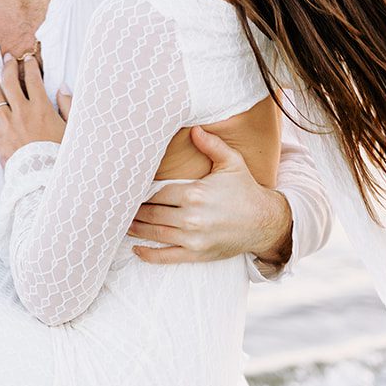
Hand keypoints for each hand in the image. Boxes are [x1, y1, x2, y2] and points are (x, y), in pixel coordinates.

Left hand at [0, 53, 71, 167]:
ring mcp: (8, 125)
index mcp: (41, 108)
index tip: (27, 58)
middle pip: (11, 83)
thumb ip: (68, 105)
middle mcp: (22, 112)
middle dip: (7, 67)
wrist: (44, 177)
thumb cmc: (60, 153)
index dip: (30, 66)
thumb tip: (63, 87)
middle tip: (5, 57)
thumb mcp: (72, 127)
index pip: (34, 80)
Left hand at [127, 127, 292, 266]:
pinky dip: (149, 255)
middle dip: (136, 211)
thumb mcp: (232, 163)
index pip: (158, 192)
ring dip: (137, 230)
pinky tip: (137, 250)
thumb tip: (195, 129)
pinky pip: (167, 257)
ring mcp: (193, 238)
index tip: (130, 190)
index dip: (143, 193)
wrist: (265, 222)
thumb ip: (212, 145)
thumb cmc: (245, 190)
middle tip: (121, 208)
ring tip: (123, 224)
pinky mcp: (197, 254)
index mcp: (195, 193)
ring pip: (155, 233)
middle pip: (153, 213)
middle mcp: (191, 217)